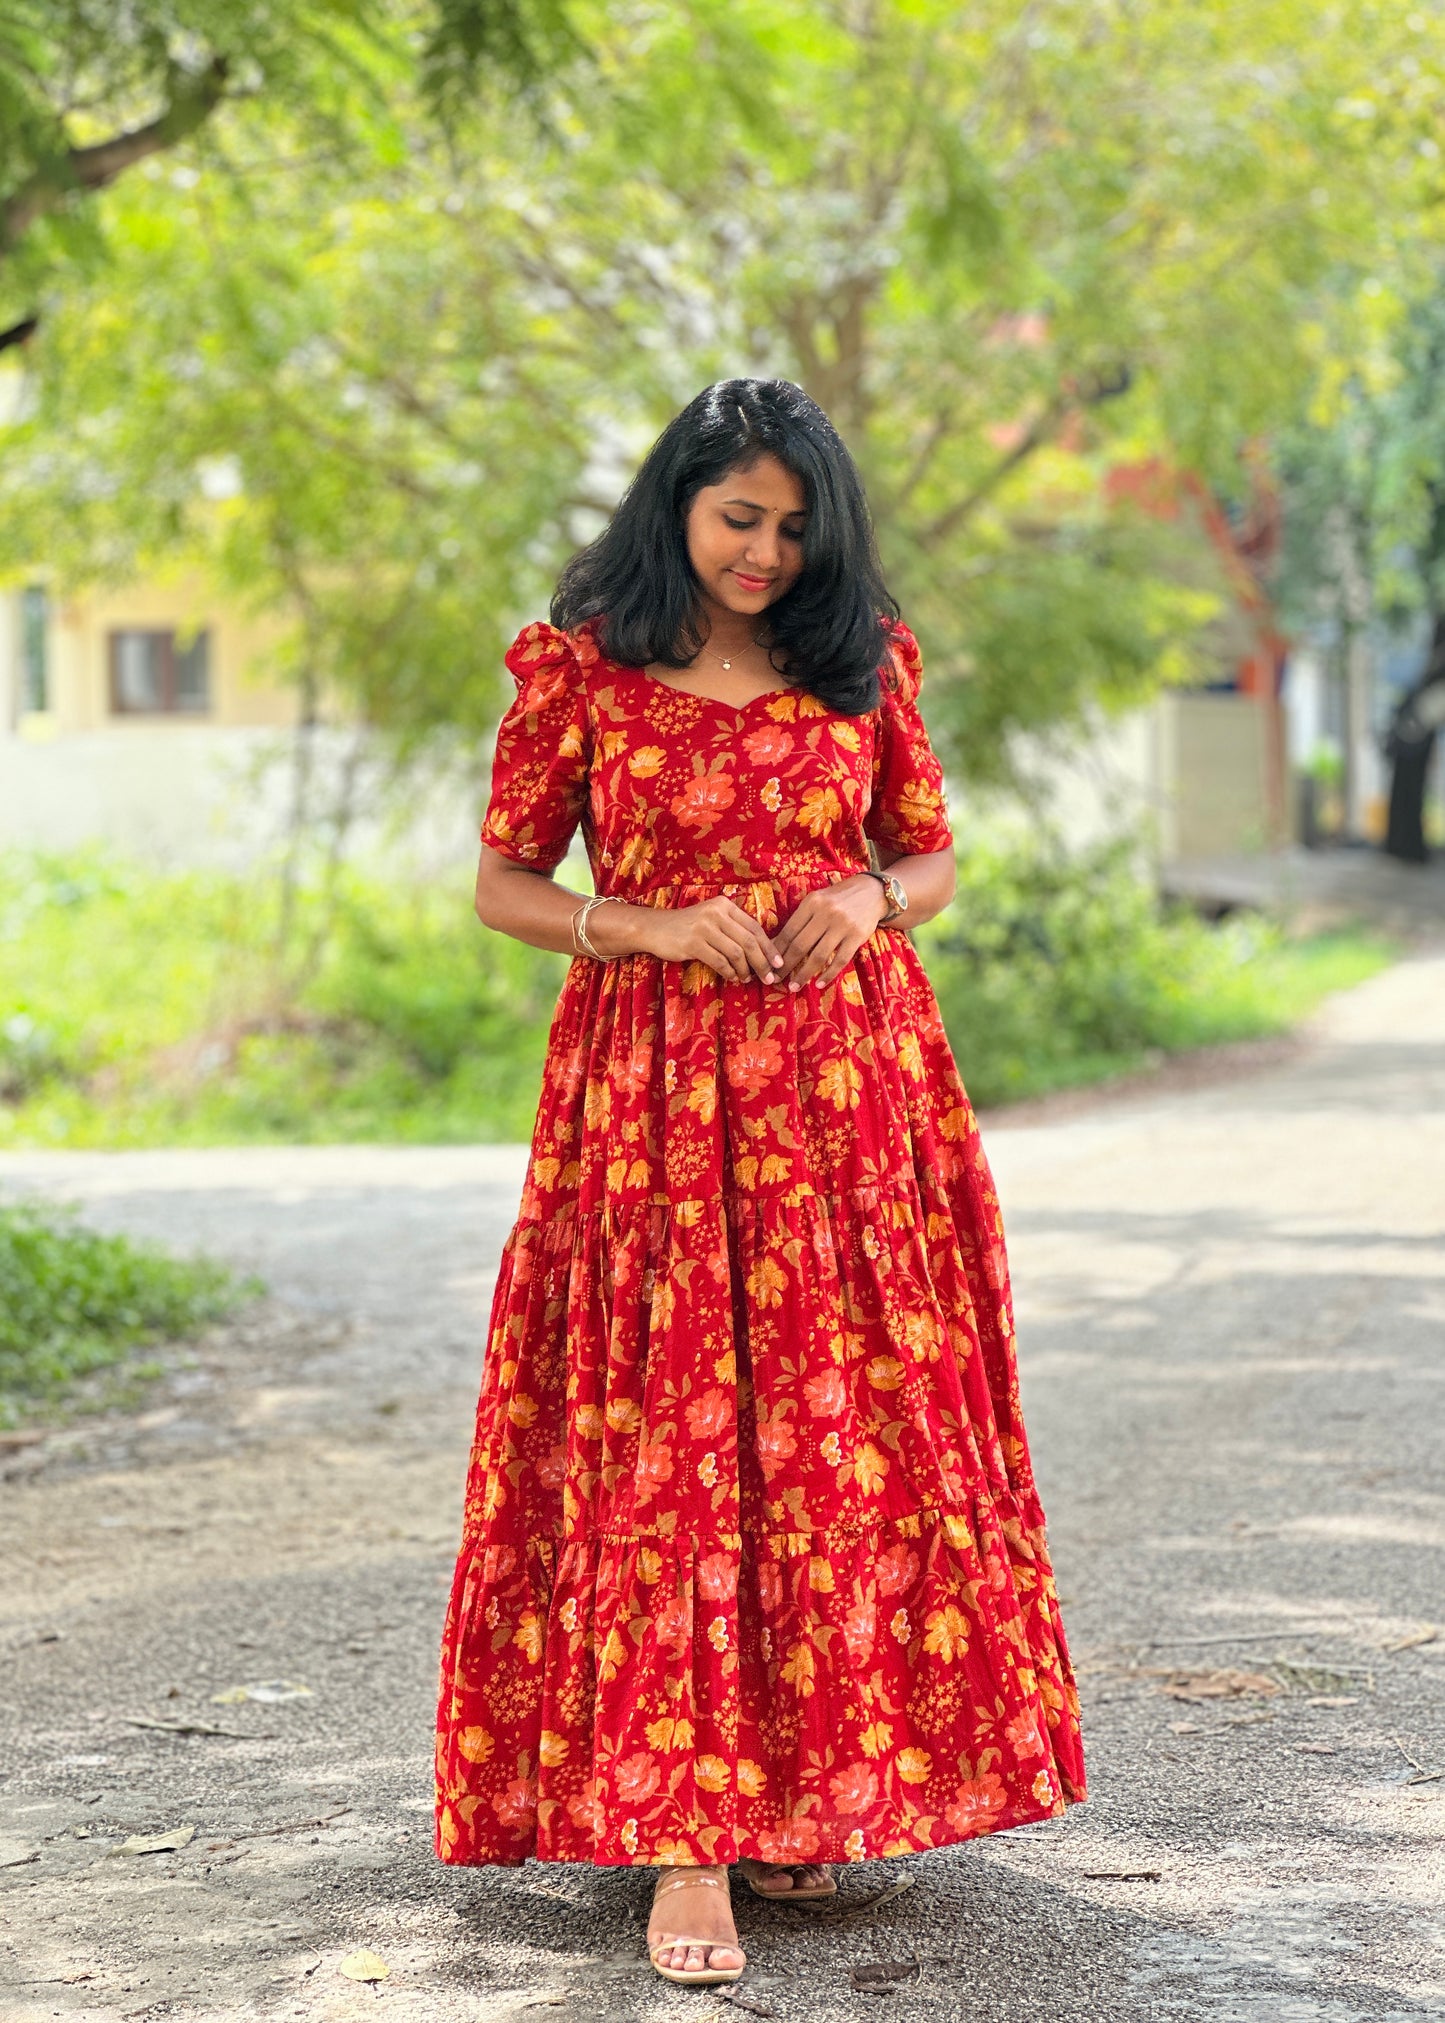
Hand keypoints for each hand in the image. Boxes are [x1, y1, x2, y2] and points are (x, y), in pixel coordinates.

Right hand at [632, 894, 785, 982]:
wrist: (654, 928)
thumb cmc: (687, 928)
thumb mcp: (712, 920)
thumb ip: (733, 929)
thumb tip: (762, 952)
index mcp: (725, 905)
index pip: (755, 927)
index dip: (769, 947)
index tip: (779, 963)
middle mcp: (716, 913)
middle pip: (749, 941)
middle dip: (762, 962)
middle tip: (769, 977)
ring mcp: (704, 927)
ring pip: (736, 953)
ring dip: (746, 970)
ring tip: (747, 979)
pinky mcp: (694, 943)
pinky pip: (720, 961)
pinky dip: (730, 972)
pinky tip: (733, 978)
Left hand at [773, 876, 888, 991]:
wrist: (872, 892)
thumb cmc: (838, 898)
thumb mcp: (817, 900)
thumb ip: (801, 919)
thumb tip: (778, 945)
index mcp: (811, 902)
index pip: (789, 931)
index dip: (777, 951)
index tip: (769, 965)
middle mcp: (826, 913)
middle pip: (800, 945)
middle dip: (786, 966)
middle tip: (776, 980)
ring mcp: (842, 925)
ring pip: (818, 956)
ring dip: (804, 974)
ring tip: (794, 987)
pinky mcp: (857, 936)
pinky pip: (840, 960)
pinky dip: (828, 974)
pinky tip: (819, 983)